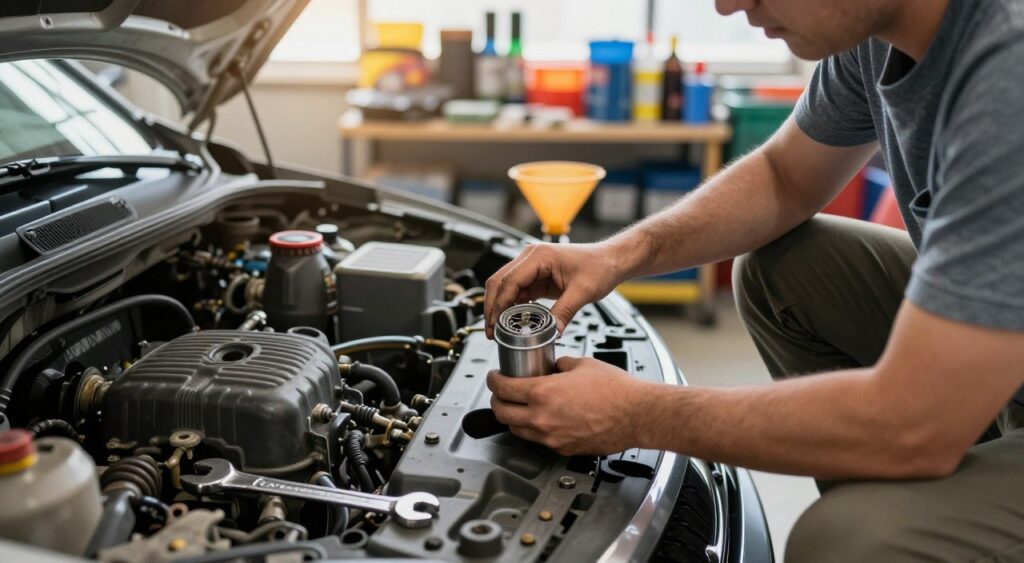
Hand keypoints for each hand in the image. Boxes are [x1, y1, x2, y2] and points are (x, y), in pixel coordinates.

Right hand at [483, 242, 623, 338]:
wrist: (610, 260)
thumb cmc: (600, 265)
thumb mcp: (583, 292)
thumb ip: (564, 312)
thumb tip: (550, 332)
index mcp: (539, 256)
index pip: (509, 281)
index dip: (499, 304)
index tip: (495, 323)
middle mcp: (531, 257)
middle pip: (499, 282)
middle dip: (491, 307)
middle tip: (491, 330)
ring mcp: (532, 267)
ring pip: (504, 287)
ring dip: (499, 307)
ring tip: (498, 329)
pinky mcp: (536, 276)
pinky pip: (517, 291)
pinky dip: (511, 306)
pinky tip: (512, 321)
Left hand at [487, 356, 651, 455]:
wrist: (637, 414)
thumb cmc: (616, 391)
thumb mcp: (582, 365)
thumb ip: (561, 365)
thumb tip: (554, 367)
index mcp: (543, 393)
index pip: (502, 389)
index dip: (493, 381)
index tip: (494, 377)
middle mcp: (542, 418)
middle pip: (502, 413)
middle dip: (496, 401)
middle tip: (499, 393)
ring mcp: (551, 437)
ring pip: (517, 430)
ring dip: (513, 417)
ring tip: (518, 407)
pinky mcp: (563, 449)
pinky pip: (539, 440)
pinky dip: (535, 429)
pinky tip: (543, 420)